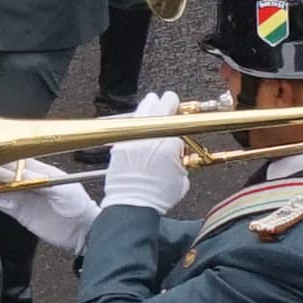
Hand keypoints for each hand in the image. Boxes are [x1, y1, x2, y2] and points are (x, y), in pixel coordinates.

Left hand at [99, 91, 192, 213]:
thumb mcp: (182, 178)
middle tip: (169, 99)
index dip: (181, 111)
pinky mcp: (120, 146)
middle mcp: (149, 138)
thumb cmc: (157, 196)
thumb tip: (179, 151)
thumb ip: (181, 159)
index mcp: (169, 144)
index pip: (179, 120)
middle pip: (159, 109)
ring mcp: (132, 140)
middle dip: (166, 102)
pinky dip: (135, 120)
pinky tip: (138, 118)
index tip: (182, 107)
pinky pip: (128, 125)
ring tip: (153, 100)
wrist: (133, 203)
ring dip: (149, 105)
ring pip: (141, 113)